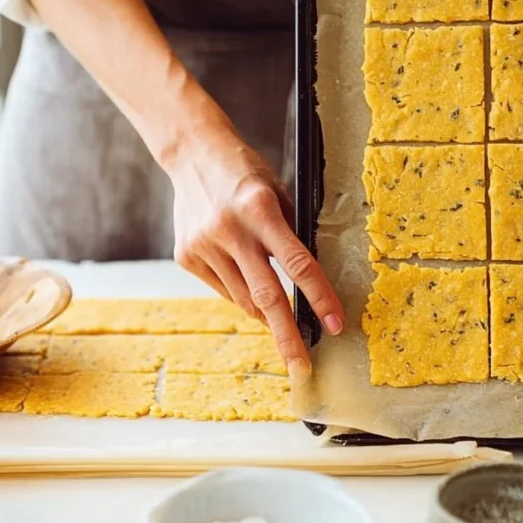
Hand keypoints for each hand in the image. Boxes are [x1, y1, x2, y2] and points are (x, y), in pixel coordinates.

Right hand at [168, 112, 344, 380]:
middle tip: (302, 367)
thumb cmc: (245, 173)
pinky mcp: (187, 257)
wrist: (192, 154)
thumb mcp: (277, 192)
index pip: (298, 264)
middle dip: (287, 336)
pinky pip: (224, 289)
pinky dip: (241, 294)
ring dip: (266, 312)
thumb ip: (290, 234)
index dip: (319, 298)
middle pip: (266, 296)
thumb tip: (306, 284)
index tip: (335, 324)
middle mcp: (230, 230)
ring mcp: (204, 246)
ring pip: (244, 299)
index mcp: (260, 209)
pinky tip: (243, 276)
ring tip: (278, 316)